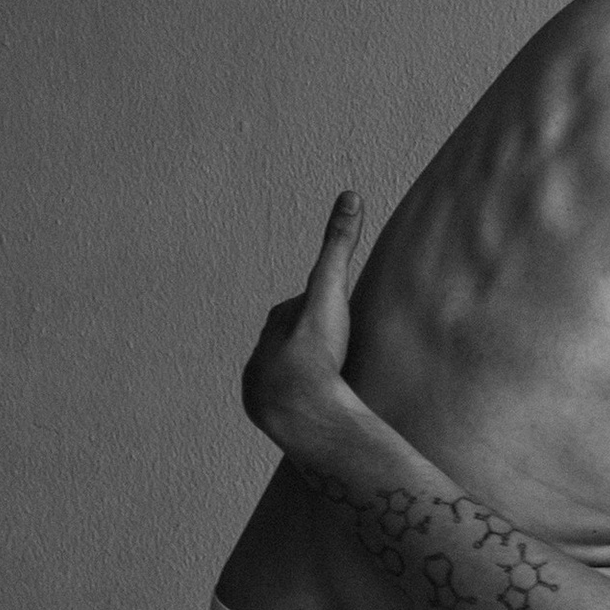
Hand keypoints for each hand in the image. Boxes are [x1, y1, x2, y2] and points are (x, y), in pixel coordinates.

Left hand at [241, 191, 366, 463]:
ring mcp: (260, 385)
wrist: (304, 412)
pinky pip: (283, 403)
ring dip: (302, 375)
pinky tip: (315, 408)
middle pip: (290, 341)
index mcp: (273, 324)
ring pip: (284, 373)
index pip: (299, 308)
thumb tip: (350, 194)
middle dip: (309, 342)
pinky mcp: (265, 415)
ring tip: (328, 384)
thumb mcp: (331, 291)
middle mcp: (259, 353)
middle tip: (336, 352)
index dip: (320, 308)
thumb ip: (339, 245)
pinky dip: (298, 402)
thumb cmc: (318, 350)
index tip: (338, 317)